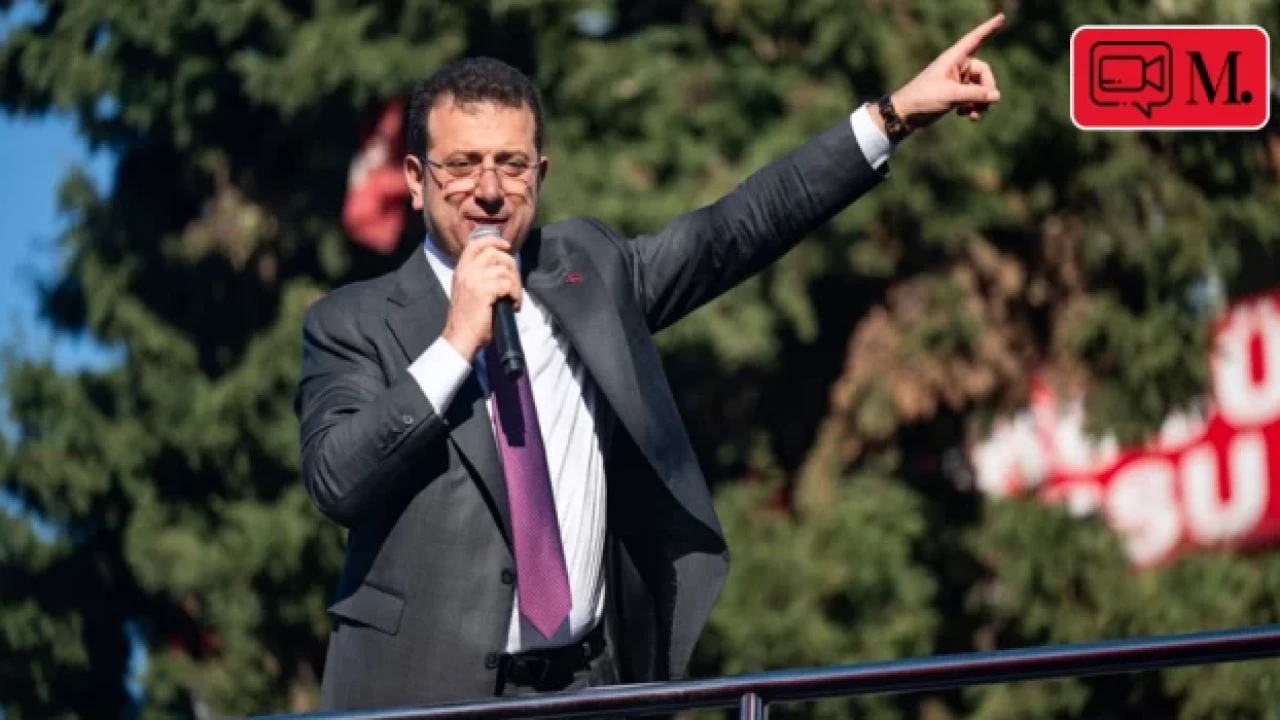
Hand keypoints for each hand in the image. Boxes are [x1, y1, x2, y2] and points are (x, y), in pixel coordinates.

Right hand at [441, 235, 521, 358]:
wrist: (460, 337)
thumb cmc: (468, 318)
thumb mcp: (469, 290)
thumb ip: (480, 276)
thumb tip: (503, 267)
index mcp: (461, 270)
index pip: (476, 244)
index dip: (493, 241)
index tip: (506, 246)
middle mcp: (466, 271)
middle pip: (495, 254)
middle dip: (511, 266)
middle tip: (514, 285)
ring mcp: (474, 280)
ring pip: (504, 270)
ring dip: (515, 285)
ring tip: (513, 299)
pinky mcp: (483, 291)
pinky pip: (508, 284)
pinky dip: (516, 295)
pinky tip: (513, 305)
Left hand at [882, 13, 1004, 130]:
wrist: (906, 114)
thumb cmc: (924, 98)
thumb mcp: (952, 95)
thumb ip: (976, 94)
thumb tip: (997, 96)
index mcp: (954, 58)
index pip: (975, 39)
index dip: (989, 28)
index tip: (1002, 17)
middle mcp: (957, 66)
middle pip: (984, 73)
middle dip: (986, 90)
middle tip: (984, 105)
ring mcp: (957, 80)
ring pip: (980, 88)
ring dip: (980, 102)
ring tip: (974, 115)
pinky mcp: (956, 93)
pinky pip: (973, 97)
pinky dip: (973, 107)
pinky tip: (968, 116)